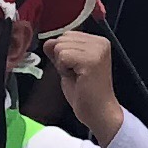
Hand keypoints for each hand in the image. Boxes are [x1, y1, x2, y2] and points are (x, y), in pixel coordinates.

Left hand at [43, 27, 123, 143]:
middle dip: (62, 58)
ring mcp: (97, 50)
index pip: (67, 35)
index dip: (64, 53)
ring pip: (60, 47)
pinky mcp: (91, 60)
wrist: (98, 112)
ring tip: (77, 77)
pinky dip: (63, 69)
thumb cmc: (86, 93)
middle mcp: (100, 42)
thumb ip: (59, 52)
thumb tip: (47, 42)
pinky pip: (63, 57)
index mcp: (98, 41)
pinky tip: (77, 78)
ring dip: (62, 64)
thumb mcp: (69, 66)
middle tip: (77, 74)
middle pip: (62, 39)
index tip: (77, 69)